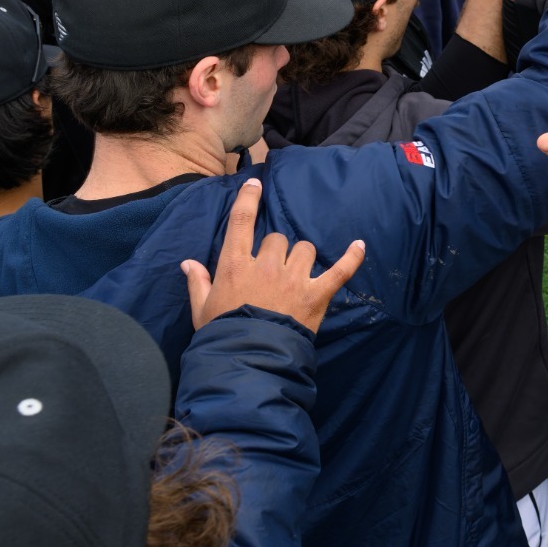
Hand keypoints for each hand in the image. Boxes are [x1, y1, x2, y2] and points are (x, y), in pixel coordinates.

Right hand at [180, 179, 364, 333]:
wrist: (249, 361)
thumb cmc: (223, 335)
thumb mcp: (202, 310)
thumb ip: (197, 283)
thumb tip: (187, 263)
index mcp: (235, 265)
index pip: (242, 221)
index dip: (248, 199)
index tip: (255, 185)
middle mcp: (266, 265)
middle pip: (277, 238)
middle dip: (276, 251)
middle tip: (271, 273)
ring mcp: (294, 279)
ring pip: (304, 249)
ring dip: (301, 258)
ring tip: (296, 276)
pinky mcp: (317, 294)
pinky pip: (339, 270)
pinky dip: (352, 258)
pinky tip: (359, 245)